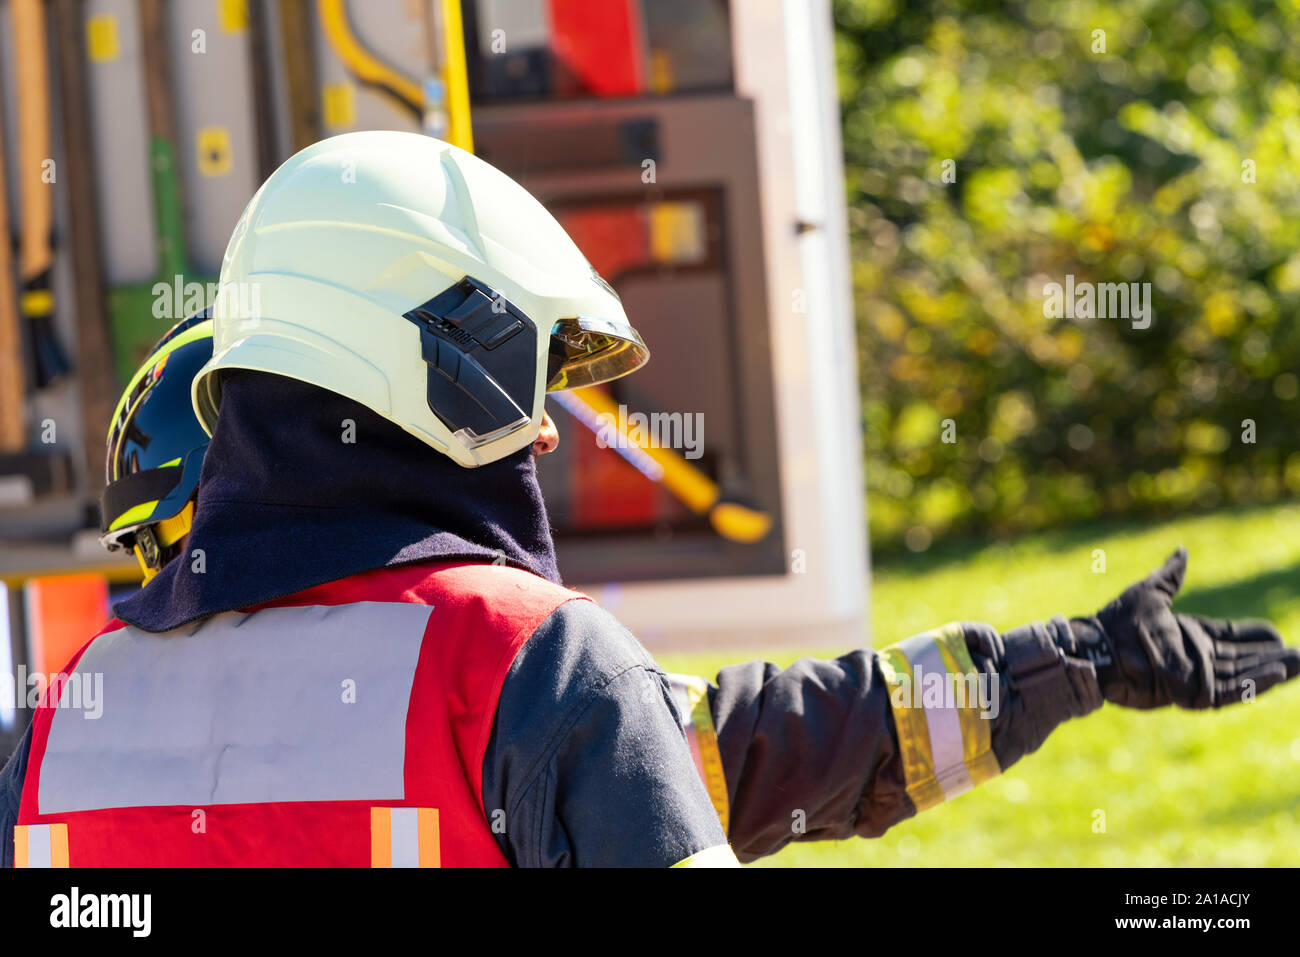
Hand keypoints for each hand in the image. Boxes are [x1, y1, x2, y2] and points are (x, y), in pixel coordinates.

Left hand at [1070, 547, 1299, 708]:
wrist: (1098, 646)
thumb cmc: (1117, 622)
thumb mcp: (1150, 593)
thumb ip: (1170, 575)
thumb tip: (1182, 551)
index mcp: (1187, 636)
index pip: (1229, 637)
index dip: (1253, 637)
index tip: (1276, 633)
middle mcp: (1193, 658)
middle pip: (1241, 660)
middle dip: (1272, 657)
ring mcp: (1192, 677)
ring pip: (1241, 676)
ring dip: (1271, 671)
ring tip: (1299, 663)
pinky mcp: (1189, 693)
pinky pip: (1227, 691)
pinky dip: (1253, 684)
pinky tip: (1277, 673)